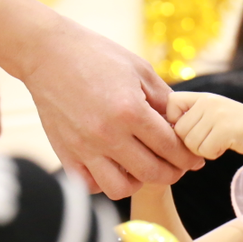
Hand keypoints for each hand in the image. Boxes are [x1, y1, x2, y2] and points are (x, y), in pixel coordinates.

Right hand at [21, 17, 201, 197]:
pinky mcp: (65, 153)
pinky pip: (90, 185)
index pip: (170, 147)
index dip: (187, 157)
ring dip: (138, 182)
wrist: (48, 53)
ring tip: (142, 168)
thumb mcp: (140, 70)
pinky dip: (105, 183)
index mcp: (130, 110)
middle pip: (151, 173)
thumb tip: (183, 124)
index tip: (194, 159)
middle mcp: (107, 133)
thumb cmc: (97, 56)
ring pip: (120, 188)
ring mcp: (84, 147)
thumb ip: (164, 100)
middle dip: (172, 173)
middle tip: (176, 167)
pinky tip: (113, 167)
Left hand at [167, 92, 242, 159]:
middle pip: (179, 130)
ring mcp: (217, 114)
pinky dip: (213, 154)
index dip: (172, 119)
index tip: (187, 129)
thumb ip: (193, 117)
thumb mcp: (215, 113)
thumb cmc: (239, 128)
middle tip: (208, 141)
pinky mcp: (225, 129)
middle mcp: (208, 102)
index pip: (171, 103)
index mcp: (203, 96)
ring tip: (218, 142)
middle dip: (190, 142)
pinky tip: (225, 147)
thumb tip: (163, 132)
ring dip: (202, 150)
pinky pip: (204, 150)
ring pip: (190, 143)